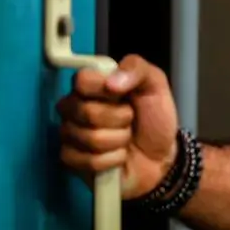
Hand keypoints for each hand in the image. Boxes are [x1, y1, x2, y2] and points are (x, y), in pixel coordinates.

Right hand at [55, 53, 179, 198]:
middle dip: (120, 119)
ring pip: (91, 138)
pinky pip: (89, 161)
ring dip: (119, 140)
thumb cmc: (153, 117)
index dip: (105, 89)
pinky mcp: (70, 160)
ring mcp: (69, 134)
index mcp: (90, 84)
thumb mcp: (155, 84)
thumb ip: (136, 69)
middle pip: (87, 112)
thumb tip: (111, 83)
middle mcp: (74, 107)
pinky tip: (118, 155)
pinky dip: (113, 159)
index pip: (82, 80)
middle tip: (130, 119)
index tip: (123, 95)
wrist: (161, 154)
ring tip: (126, 137)